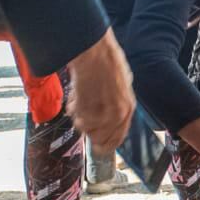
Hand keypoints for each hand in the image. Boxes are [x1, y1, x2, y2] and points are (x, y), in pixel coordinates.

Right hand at [67, 28, 133, 153]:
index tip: (97, 147)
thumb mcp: (121, 84)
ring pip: (83, 128)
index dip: (105, 144)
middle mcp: (117, 115)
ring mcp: (100, 112)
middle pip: (98, 139)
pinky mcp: (85, 109)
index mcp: (128, 108)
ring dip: (79, 115)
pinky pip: (74, 117)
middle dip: (89, 128)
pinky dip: (71, 107)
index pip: (117, 139)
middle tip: (84, 114)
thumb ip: (117, 103)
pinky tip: (75, 93)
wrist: (93, 52)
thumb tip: (110, 118)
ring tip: (80, 97)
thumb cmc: (107, 61)